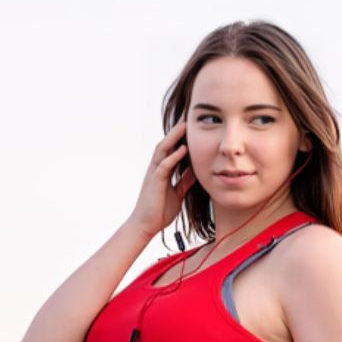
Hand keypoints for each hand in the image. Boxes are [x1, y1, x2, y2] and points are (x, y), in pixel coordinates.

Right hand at [126, 119, 197, 237]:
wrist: (145, 226)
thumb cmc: (159, 211)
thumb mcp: (178, 193)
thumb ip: (185, 181)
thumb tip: (195, 170)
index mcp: (162, 170)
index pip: (171, 148)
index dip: (180, 136)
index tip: (192, 124)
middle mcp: (156, 168)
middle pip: (166, 143)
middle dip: (176, 130)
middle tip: (188, 115)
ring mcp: (154, 174)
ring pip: (162, 150)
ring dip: (173, 137)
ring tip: (184, 125)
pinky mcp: (154, 182)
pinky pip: (164, 166)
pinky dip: (173, 157)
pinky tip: (182, 149)